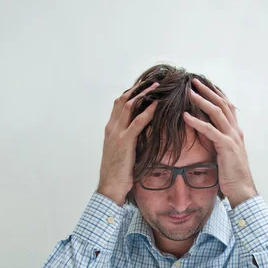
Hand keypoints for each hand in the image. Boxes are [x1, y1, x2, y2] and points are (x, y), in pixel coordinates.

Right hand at [97, 81, 159, 204]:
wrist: (110, 187)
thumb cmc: (118, 173)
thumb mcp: (122, 151)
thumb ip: (129, 138)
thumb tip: (144, 130)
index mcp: (110, 129)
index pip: (119, 103)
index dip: (132, 92)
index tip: (145, 85)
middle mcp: (111, 127)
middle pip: (123, 99)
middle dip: (138, 88)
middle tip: (153, 80)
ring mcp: (116, 134)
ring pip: (129, 106)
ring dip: (144, 94)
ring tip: (157, 86)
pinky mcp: (124, 142)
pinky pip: (137, 122)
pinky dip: (148, 111)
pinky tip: (157, 105)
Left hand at [183, 78, 257, 208]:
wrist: (242, 189)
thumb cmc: (232, 174)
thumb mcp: (226, 153)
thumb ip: (220, 141)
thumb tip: (208, 134)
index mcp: (236, 131)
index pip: (227, 106)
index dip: (216, 94)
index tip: (205, 84)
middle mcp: (235, 131)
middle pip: (222, 104)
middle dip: (208, 91)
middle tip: (195, 81)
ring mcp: (232, 138)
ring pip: (217, 113)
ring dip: (202, 100)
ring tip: (189, 92)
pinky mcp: (226, 147)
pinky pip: (210, 131)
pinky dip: (197, 122)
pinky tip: (185, 116)